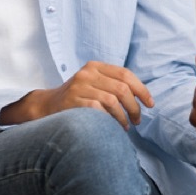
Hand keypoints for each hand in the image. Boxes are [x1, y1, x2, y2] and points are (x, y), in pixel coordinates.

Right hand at [0, 61, 152, 128]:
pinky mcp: (73, 102)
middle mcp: (87, 73)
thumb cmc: (76, 98)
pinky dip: (110, 121)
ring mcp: (79, 86)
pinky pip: (99, 111)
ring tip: (126, 127)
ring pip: (113, 101)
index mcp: (95, 66)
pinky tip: (113, 128)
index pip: (126, 74)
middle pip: (122, 89)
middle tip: (138, 120)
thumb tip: (143, 98)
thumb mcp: (93, 84)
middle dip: (135, 107)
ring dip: (124, 117)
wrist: (45, 107)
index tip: (150, 104)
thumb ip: (113, 85)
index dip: (141, 90)